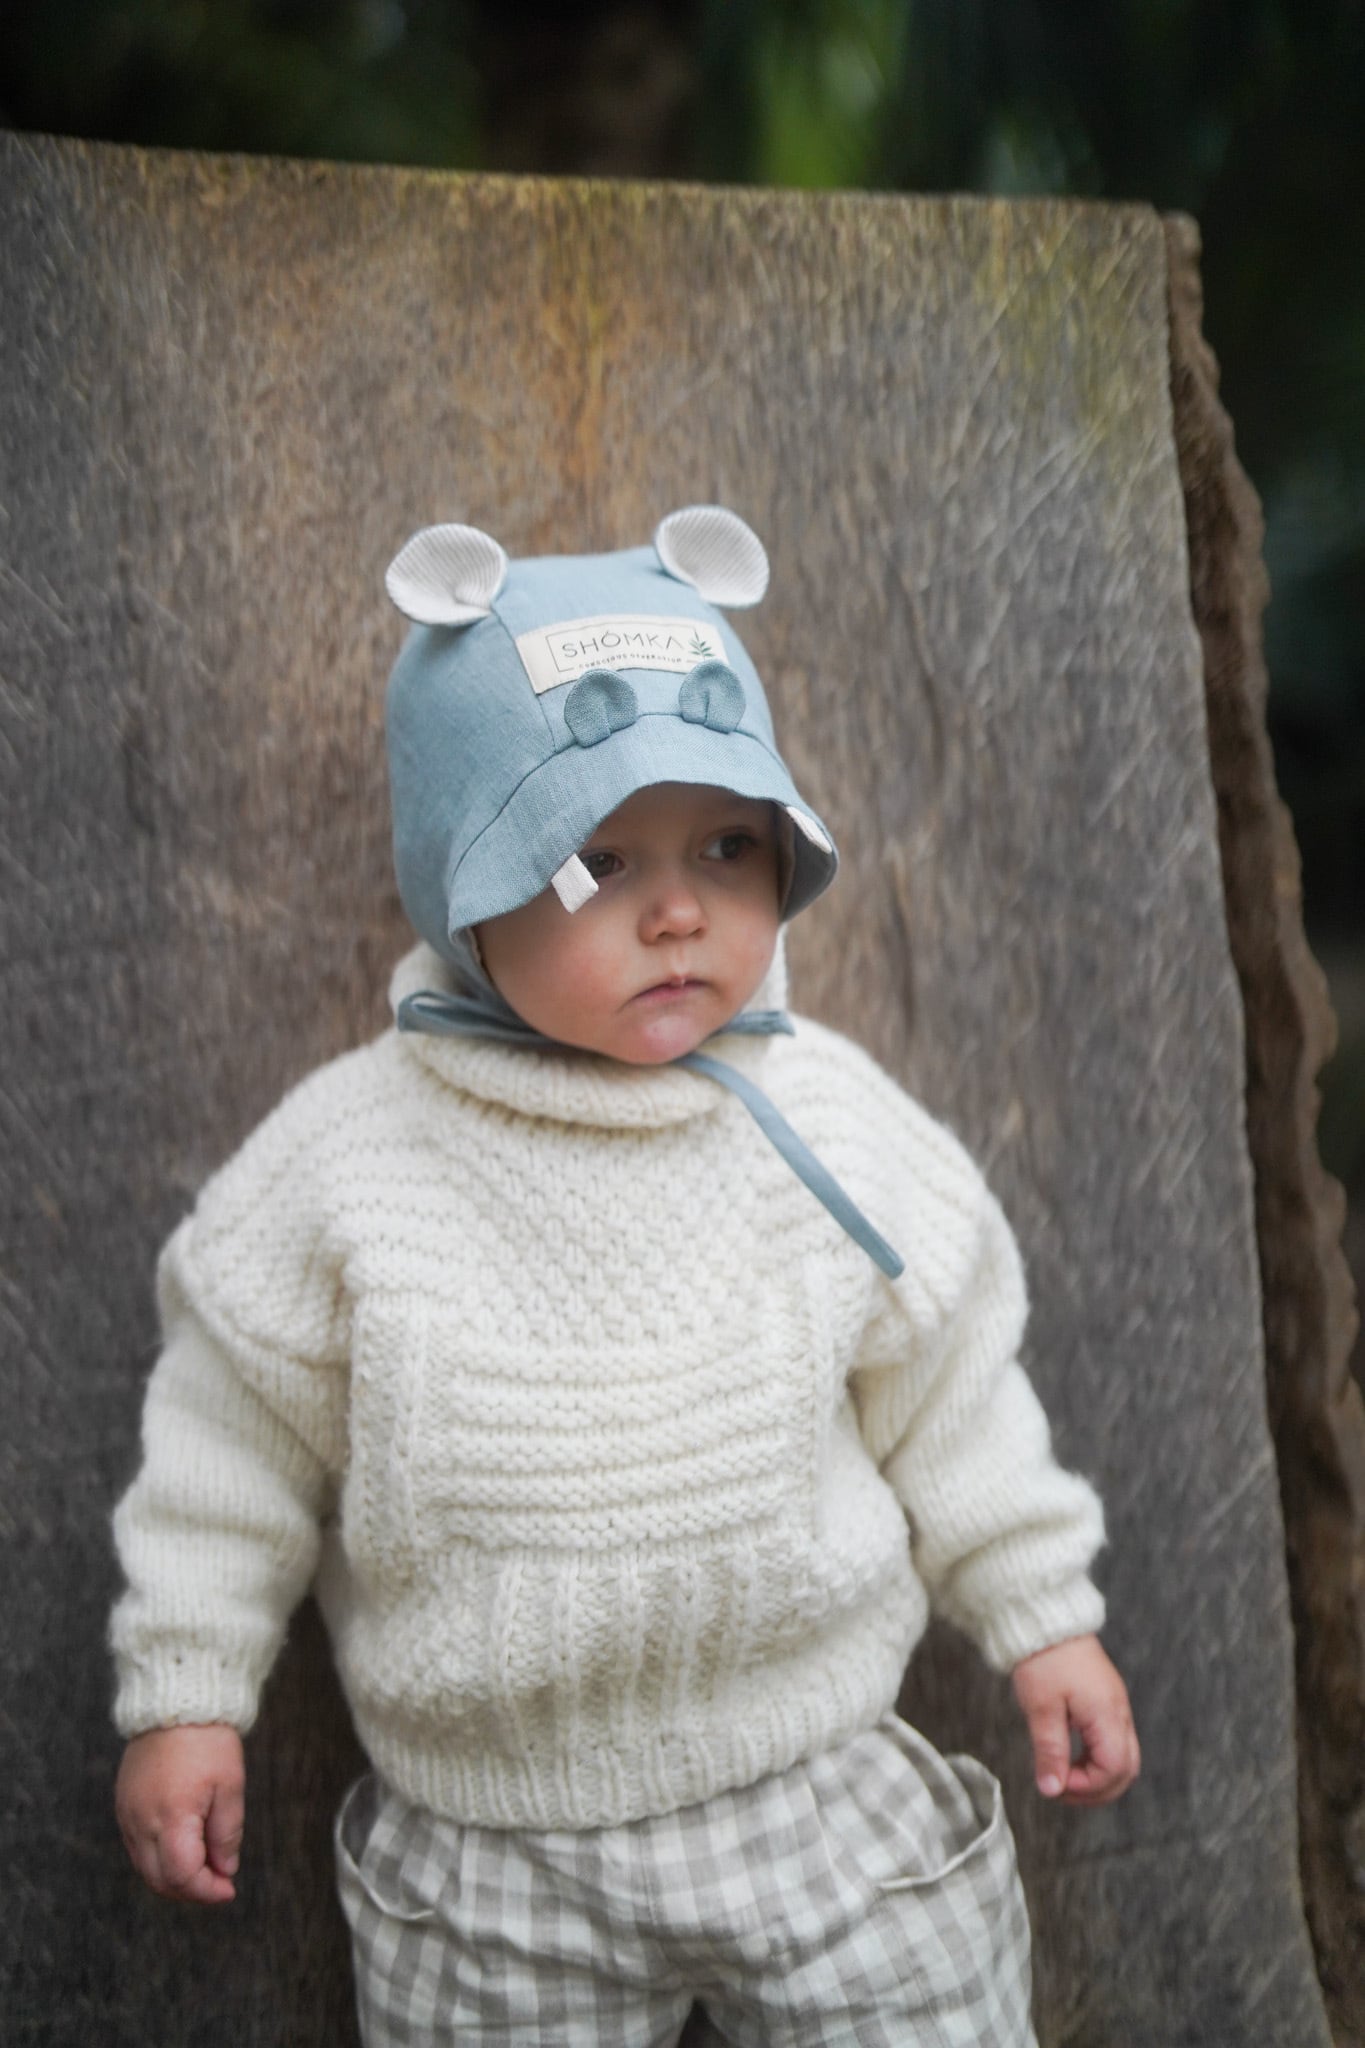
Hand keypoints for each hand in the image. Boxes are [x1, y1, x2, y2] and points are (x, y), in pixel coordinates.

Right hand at [115, 1723, 245, 1903]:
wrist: (177, 1701)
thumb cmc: (208, 1739)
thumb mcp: (230, 1785)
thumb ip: (227, 1833)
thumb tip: (225, 1869)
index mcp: (170, 1817)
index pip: (183, 1876)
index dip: (207, 1890)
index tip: (229, 1889)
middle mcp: (141, 1821)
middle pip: (159, 1879)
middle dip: (191, 1890)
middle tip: (218, 1883)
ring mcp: (127, 1814)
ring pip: (145, 1867)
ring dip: (174, 1877)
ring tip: (205, 1867)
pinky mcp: (123, 1805)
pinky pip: (137, 1847)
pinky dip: (158, 1858)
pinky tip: (183, 1847)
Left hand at [1011, 1634, 1138, 1805]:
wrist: (1046, 1618)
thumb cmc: (1044, 1657)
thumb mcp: (1042, 1707)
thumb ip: (1050, 1751)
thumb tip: (1052, 1789)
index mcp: (1107, 1714)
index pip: (1113, 1769)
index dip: (1086, 1786)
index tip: (1055, 1783)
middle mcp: (1119, 1712)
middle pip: (1126, 1769)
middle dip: (1097, 1790)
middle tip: (1062, 1791)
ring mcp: (1115, 1706)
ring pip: (1123, 1757)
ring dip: (1097, 1776)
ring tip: (1063, 1777)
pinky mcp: (1106, 1700)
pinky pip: (1113, 1741)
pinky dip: (1095, 1759)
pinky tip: (1070, 1757)